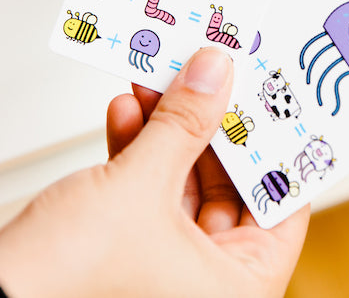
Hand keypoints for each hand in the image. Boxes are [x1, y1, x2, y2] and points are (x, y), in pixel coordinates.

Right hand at [0, 48, 309, 297]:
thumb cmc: (67, 279)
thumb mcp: (141, 186)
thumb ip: (184, 124)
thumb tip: (214, 73)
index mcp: (234, 288)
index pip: (281, 207)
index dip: (276, 147)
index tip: (271, 100)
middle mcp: (205, 282)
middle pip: (228, 185)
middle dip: (209, 125)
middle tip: (209, 78)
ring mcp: (165, 266)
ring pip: (182, 181)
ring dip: (168, 129)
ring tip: (163, 82)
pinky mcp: (128, 249)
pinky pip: (147, 190)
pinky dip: (138, 150)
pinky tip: (128, 111)